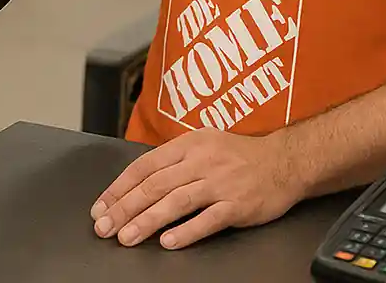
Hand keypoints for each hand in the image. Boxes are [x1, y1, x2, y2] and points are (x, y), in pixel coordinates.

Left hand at [90, 129, 303, 249]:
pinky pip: (207, 220)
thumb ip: (174, 159)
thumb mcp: (203, 143)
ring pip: (175, 202)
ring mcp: (218, 183)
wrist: (284, 161)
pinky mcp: (237, 205)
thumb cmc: (239, 154)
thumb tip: (139, 180)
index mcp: (187, 144)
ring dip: (147, 221)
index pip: (144, 166)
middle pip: (154, 185)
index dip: (120, 187)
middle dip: (125, 207)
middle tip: (105, 226)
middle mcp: (199, 161)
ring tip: (127, 237)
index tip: (102, 206)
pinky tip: (168, 242)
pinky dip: (186, 231)